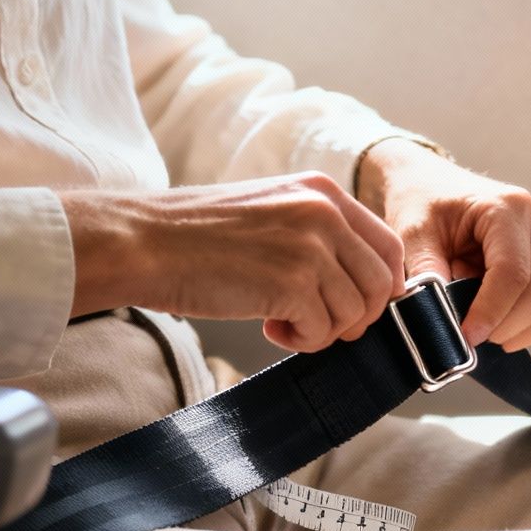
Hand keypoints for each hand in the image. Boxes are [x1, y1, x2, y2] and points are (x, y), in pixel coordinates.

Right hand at [60, 174, 405, 352]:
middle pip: (379, 283)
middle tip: (317, 324)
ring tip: (282, 322)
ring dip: (323, 330)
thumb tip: (353, 283)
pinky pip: (323, 331)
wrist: (144, 243)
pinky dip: (301, 340)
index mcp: (321, 190)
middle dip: (355, 316)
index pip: (386, 244)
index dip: (379, 285)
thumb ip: (314, 234)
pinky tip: (269, 327)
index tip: (356, 307)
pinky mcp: (292, 283)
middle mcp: (323, 212)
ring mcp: (310, 247)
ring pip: (354, 312)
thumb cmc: (194, 236)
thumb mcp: (269, 211)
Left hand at [356, 140, 530, 350]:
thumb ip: (425, 272)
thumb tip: (439, 318)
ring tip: (474, 318)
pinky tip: (489, 315)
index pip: (512, 274)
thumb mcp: (412, 233)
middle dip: (501, 328)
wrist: (433, 185)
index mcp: (508, 207)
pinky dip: (520, 325)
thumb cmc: (422, 205)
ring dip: (511, 329)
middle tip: (464, 338)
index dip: (490, 313)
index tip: (464, 337)